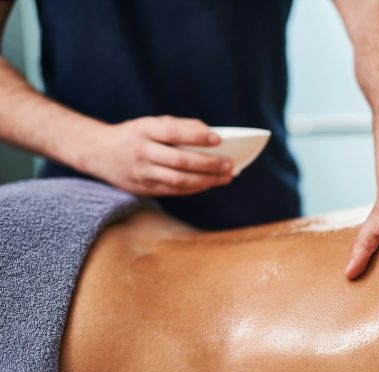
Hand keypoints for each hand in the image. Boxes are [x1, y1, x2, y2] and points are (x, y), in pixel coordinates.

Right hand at [80, 116, 232, 195]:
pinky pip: (174, 190)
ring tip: (226, 177)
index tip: (219, 139)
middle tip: (230, 165)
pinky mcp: (143, 188)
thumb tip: (211, 135)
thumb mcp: (151, 124)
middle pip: (180, 161)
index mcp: (144, 130)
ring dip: (206, 180)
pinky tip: (210, 183)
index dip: (197, 136)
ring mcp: (141, 173)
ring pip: (179, 180)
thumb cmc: (136, 135)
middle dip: (209, 164)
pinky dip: (195, 188)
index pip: (173, 133)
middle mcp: (141, 152)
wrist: (98, 152)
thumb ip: (179, 127)